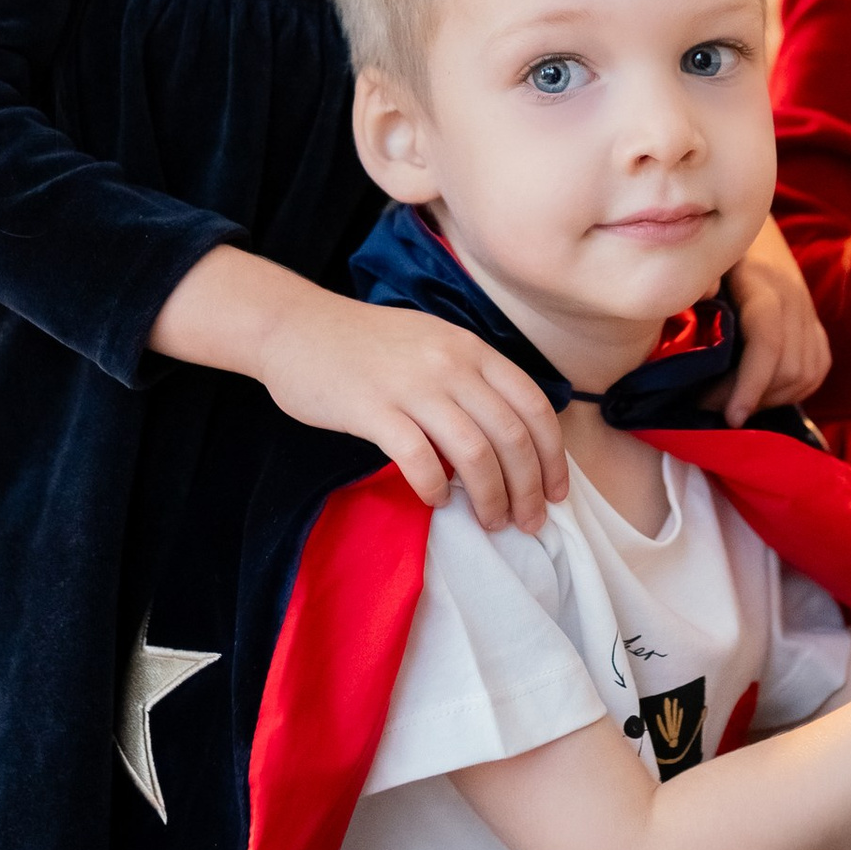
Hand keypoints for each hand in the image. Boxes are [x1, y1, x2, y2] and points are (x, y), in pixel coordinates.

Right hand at [151, 249, 566, 529]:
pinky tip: (436, 500)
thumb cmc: (367, 344)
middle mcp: (450, 364)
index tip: (555, 492)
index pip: (533, 406)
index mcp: (471, 349)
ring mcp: (412, 386)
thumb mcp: (433, 344)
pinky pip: (419, 458)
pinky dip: (436, 486)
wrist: (295, 327)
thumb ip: (471, 379)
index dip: (552, 456)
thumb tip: (510, 437)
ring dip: (491, 497)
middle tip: (528, 523)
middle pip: (511, 436)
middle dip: (529, 488)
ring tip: (491, 522)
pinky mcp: (372, 409)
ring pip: (475, 453)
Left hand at [720, 216, 830, 421]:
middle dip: (750, 397)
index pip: (767, 342)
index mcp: (762, 283)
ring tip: (730, 400)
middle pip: (787, 367)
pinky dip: (793, 390)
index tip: (732, 417)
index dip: (751, 383)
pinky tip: (762, 392)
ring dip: (770, 397)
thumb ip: (700, 275)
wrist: (745, 213)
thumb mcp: (701, 255)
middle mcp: (793, 298)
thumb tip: (702, 294)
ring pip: (805, 373)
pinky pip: (817, 368)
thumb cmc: (711, 237)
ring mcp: (807, 310)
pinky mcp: (814, 322)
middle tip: (708, 404)